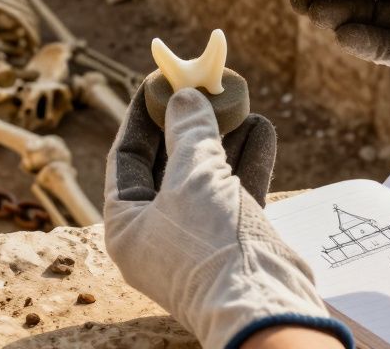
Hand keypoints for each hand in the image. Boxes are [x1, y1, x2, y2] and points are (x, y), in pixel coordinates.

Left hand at [104, 89, 352, 348]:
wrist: (263, 306)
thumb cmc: (211, 242)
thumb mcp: (192, 175)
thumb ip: (188, 132)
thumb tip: (184, 97)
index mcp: (126, 226)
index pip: (126, 159)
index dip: (142, 117)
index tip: (156, 84)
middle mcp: (157, 235)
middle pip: (168, 166)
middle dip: (189, 126)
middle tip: (201, 90)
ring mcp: (196, 241)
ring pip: (206, 178)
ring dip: (223, 140)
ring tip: (238, 103)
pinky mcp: (233, 244)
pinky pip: (235, 194)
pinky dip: (247, 162)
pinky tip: (261, 129)